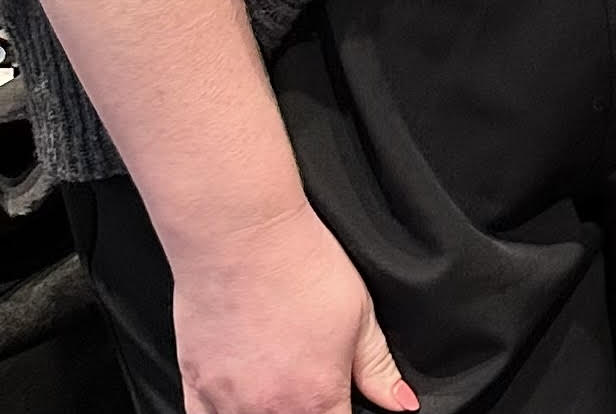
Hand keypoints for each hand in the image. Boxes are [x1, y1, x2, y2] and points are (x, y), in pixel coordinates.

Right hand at [168, 201, 414, 413]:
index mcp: (316, 398)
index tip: (342, 402)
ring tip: (279, 384)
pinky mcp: (194, 391)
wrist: (242, 238)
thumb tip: (402, 404)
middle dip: (308, 413)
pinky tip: (242, 398)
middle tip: (309, 385)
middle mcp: (268, 412)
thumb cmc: (303, 267)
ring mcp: (225, 406)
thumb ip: (378, 368)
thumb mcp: (360, 313)